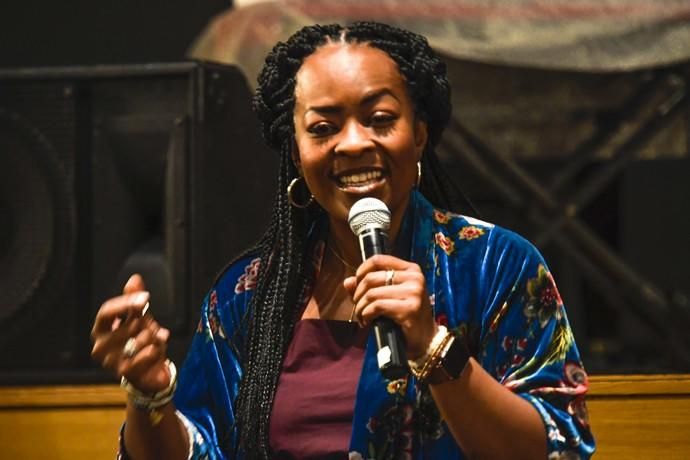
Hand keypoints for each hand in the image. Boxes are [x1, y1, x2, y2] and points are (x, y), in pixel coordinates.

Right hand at [90, 274, 170, 392]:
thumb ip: (134, 298)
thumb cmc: (139, 342)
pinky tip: (158, 351)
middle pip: (130, 323)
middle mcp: (100, 347)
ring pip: (143, 338)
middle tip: (152, 328)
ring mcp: (111, 362)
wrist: (148, 374)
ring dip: (155, 337)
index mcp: (100, 330)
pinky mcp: (125, 373)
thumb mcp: (138, 318)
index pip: (106, 312)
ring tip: (154, 341)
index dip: (125, 303)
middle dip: (148, 323)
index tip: (145, 297)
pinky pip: (149, 352)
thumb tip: (134, 278)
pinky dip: (158, 349)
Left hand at [343, 254, 437, 358]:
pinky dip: (366, 315)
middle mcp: (414, 277)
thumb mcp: (388, 297)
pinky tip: (367, 322)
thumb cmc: (405, 316)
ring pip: (372, 294)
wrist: (425, 339)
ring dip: (361, 308)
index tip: (357, 284)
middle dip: (358, 295)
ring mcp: (414, 292)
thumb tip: (348, 282)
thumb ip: (367, 288)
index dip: (361, 270)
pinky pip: (377, 306)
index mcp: (410, 269)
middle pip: (371, 278)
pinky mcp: (410, 308)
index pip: (379, 259)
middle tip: (358, 307)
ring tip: (362, 317)